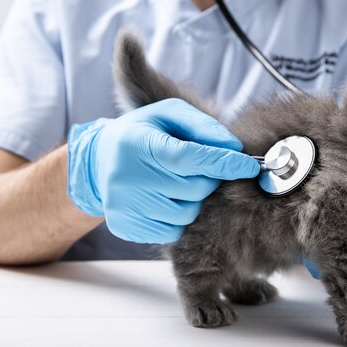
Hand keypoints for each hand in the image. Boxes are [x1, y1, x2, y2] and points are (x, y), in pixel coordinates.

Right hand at [67, 98, 259, 243]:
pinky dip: (178, 217)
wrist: (97, 161)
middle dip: (208, 179)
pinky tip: (167, 199)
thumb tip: (233, 147)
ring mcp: (124, 206)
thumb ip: (202, 126)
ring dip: (194, 199)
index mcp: (138, 143)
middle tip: (202, 169)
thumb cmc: (141, 133)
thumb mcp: (168, 115)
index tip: (249, 166)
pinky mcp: (125, 227)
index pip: (190, 159)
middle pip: (194, 189)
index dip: (224, 163)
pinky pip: (171, 232)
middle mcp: (126, 177)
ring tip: (179, 182)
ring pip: (186, 214)